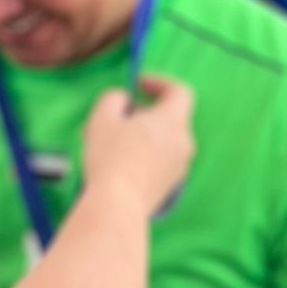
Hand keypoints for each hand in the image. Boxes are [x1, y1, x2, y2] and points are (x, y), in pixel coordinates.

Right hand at [82, 76, 194, 217]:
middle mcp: (183, 143)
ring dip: (142, 135)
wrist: (117, 205)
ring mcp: (179, 167)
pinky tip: (118, 165)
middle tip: (116, 116)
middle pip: (170, 117)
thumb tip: (122, 100)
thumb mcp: (103, 117)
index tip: (137, 84)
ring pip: (164, 140)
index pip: (180, 91)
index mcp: (173, 121)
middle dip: (144, 111)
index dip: (159, 82)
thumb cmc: (110, 157)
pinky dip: (145, 155)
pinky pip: (161, 161)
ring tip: (110, 143)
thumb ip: (114, 98)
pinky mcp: (170, 187)